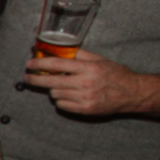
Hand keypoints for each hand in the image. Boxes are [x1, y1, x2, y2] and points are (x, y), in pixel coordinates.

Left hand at [24, 48, 144, 114]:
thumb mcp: (99, 59)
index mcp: (88, 68)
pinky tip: (69, 95)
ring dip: (53, 90)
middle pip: (51, 82)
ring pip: (55, 94)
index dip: (39, 64)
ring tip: (61, 86)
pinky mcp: (85, 109)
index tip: (29, 64)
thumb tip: (57, 50)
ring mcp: (85, 98)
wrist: (132, 93)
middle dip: (35, 79)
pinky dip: (61, 100)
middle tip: (27, 77)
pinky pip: (62, 105)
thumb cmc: (115, 74)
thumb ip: (79, 55)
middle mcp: (85, 83)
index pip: (57, 65)